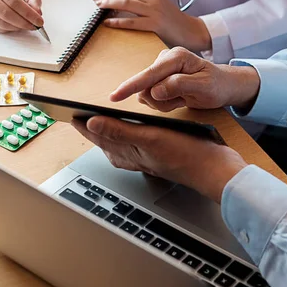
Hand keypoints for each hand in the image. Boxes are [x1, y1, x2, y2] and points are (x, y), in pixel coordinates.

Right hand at [0, 0, 43, 32]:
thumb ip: (32, 0)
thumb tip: (38, 14)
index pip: (14, 1)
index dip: (28, 13)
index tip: (39, 21)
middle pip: (6, 13)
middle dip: (23, 22)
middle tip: (34, 26)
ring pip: (1, 23)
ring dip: (17, 27)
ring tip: (26, 26)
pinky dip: (9, 29)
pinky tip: (16, 26)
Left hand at [72, 116, 247, 202]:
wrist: (215, 170)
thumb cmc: (186, 156)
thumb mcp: (149, 138)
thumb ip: (119, 131)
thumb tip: (91, 123)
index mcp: (129, 152)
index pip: (99, 136)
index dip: (83, 126)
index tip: (70, 116)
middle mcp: (135, 157)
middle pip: (106, 143)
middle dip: (92, 131)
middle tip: (79, 121)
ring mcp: (148, 158)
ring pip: (119, 147)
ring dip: (108, 136)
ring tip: (99, 127)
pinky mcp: (160, 156)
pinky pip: (135, 148)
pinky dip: (127, 139)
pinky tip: (132, 137)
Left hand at [93, 0, 210, 51]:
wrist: (192, 32)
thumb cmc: (173, 22)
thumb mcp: (158, 6)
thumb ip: (143, 3)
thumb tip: (122, 4)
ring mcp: (154, 10)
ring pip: (126, 3)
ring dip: (109, 4)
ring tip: (98, 7)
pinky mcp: (156, 24)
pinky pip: (132, 22)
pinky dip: (117, 22)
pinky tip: (107, 23)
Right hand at [110, 47, 259, 111]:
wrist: (223, 86)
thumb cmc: (216, 84)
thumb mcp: (203, 87)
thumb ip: (178, 86)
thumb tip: (154, 90)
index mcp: (176, 57)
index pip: (149, 74)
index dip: (131, 86)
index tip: (114, 97)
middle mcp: (164, 60)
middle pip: (146, 86)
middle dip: (161, 100)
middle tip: (182, 100)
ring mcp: (160, 70)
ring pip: (147, 94)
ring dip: (163, 103)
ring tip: (182, 98)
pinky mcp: (158, 79)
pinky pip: (151, 97)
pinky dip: (163, 103)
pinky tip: (177, 98)